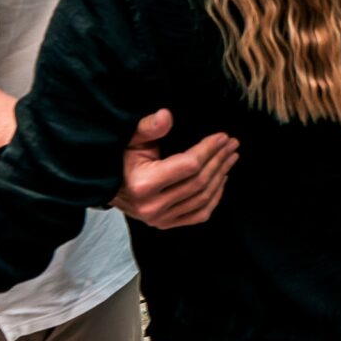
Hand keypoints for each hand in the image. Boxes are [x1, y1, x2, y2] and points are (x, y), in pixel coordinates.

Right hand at [114, 108, 239, 228]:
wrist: (107, 186)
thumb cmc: (120, 159)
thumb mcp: (130, 139)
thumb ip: (148, 127)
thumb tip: (166, 115)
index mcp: (144, 183)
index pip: (189, 166)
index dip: (209, 149)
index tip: (223, 136)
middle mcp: (153, 206)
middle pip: (199, 182)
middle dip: (219, 160)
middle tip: (232, 144)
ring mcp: (160, 219)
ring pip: (202, 198)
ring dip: (220, 176)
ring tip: (230, 158)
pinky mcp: (166, 225)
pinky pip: (199, 215)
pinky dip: (214, 198)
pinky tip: (222, 180)